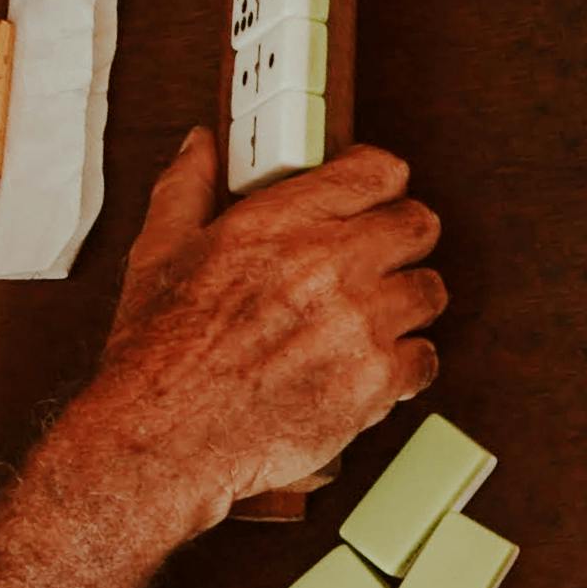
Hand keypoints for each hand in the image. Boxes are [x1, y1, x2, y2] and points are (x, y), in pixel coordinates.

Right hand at [67, 133, 449, 523]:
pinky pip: (425, 357)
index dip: (380, 180)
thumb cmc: (157, 356)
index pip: (377, 171)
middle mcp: (327, 266)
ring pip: (429, 290)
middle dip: (402, 236)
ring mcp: (358, 325)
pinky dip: (406, 363)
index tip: (374, 192)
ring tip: (376, 315)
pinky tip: (373, 365)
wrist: (161, 440)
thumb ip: (187, 188)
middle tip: (382, 256)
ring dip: (407, 300)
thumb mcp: (158, 254)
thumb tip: (202, 147)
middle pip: (418, 225)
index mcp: (278, 223)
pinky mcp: (374, 383)